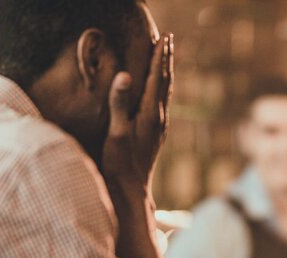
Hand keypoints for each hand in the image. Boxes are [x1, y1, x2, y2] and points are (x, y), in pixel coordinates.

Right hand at [101, 33, 173, 188]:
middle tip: (168, 40)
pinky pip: (162, 103)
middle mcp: (159, 118)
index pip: (156, 78)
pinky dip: (162, 88)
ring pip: (166, 93)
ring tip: (166, 57)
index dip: (158, 57)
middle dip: (166, 60)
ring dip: (166, 72)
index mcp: (150, 114)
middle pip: (165, 82)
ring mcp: (159, 127)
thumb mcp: (117, 132)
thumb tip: (125, 75)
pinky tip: (161, 90)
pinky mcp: (155, 134)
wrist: (132, 189)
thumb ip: (120, 103)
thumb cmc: (122, 163)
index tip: (162, 39)